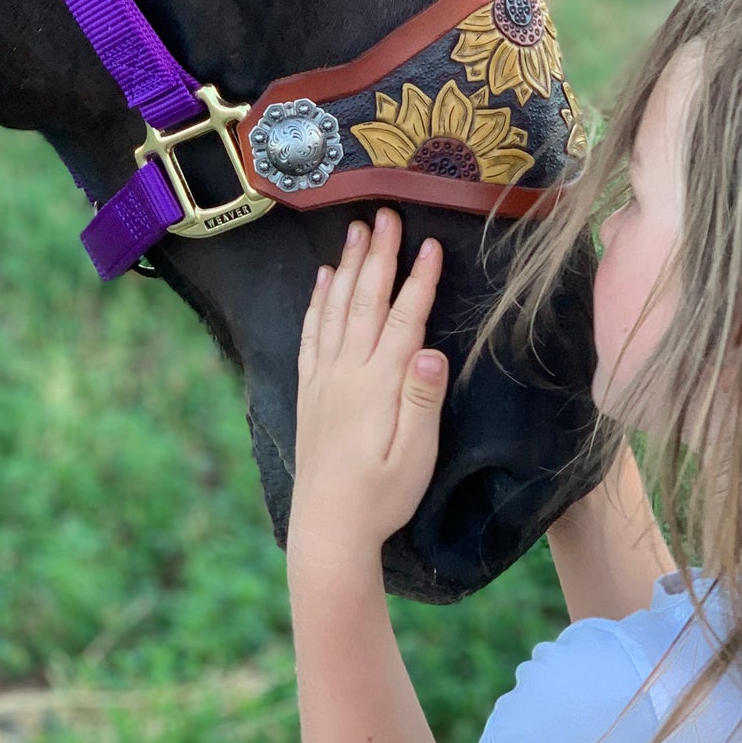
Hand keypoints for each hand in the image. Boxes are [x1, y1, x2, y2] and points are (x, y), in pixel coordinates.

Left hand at [289, 209, 447, 573]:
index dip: (419, 280)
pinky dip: (318, 301)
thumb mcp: (415, 456)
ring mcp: (325, 378)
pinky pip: (312, 333)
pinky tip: (323, 279)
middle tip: (386, 213)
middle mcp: (348, 371)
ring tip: (356, 230)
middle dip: (379, 255)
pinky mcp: (310, 390)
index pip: (403, 318)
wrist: (328, 528)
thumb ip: (422, 400)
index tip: (431, 243)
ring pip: (337, 308)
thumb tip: (431, 349)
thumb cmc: (382, 496)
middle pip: (365, 300)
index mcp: (380, 383)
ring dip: (349, 266)